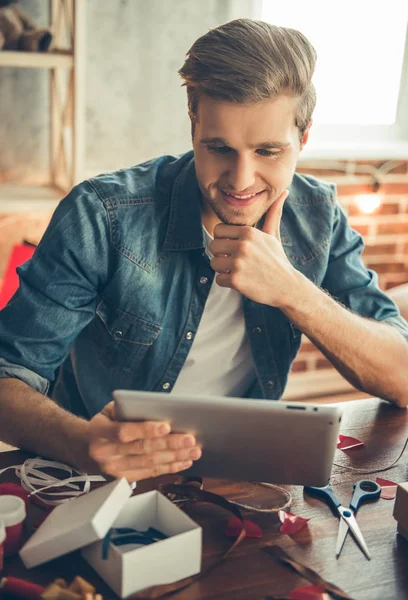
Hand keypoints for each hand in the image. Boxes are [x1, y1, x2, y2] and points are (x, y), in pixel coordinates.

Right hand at [88, 402, 201, 480]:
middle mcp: (105, 454)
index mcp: (99, 433)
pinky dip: (169, 468)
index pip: (124, 432)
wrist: (82, 447)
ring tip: (194, 451)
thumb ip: (129, 410)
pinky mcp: (123, 480)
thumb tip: (159, 411)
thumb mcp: (109, 410)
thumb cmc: (102, 423)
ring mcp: (113, 471)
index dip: (146, 430)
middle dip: (169, 445)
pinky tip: (184, 462)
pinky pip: (150, 474)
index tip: (167, 426)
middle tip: (190, 439)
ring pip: (149, 464)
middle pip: (141, 450)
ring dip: (175, 458)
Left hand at [209, 189, 298, 306]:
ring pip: (213, 263)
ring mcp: (238, 263)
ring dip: (223, 269)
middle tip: (235, 261)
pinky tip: (241, 281)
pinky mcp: (235, 280)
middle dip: (221, 255)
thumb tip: (284, 191)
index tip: (234, 248)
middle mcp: (242, 245)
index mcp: (248, 232)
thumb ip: (273, 213)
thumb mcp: (273, 235)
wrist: (287, 286)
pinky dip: (227, 283)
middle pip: (213, 246)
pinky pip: (218, 279)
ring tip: (239, 270)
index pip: (218, 230)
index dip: (224, 240)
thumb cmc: (277, 260)